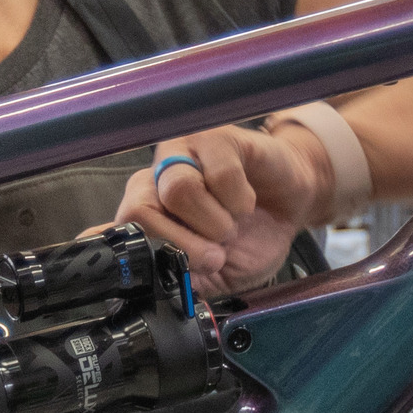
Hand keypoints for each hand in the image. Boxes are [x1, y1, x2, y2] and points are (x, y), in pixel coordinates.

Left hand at [117, 121, 326, 290]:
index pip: (119, 233)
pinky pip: (220, 175)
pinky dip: (241, 201)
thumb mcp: (211, 274)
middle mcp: (155, 178)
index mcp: (146, 210)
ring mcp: (182, 152)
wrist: (293, 208)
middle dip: (184, 245)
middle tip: (215, 255)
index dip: (148, 257)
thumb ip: (170, 271)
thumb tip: (120, 267)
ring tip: (232, 226)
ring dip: (215, 223)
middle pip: (139, 211)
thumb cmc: (251, 238)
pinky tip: (247, 200)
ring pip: (178, 190)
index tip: (182, 271)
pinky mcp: (216, 138)